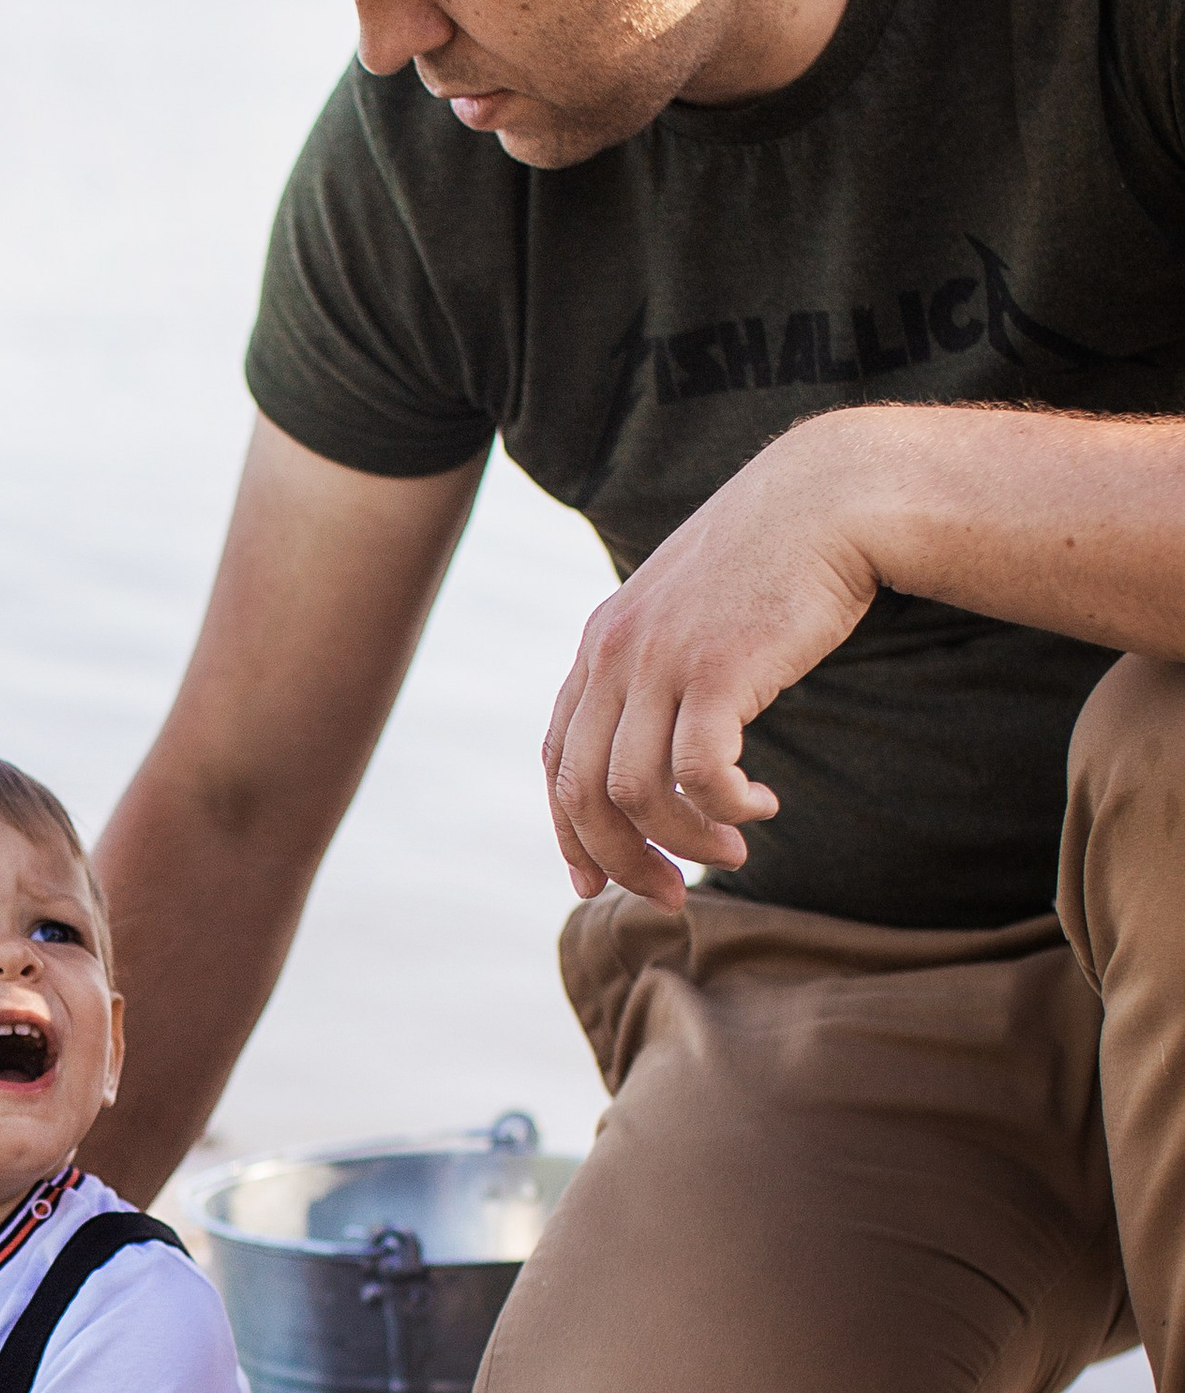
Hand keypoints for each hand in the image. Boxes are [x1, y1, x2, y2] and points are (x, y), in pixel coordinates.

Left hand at [542, 424, 880, 907]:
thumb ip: (660, 672)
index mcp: (600, 644)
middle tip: (674, 893)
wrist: (832, 499)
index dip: (570, 832)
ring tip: (733, 848)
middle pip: (584, 792)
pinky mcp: (715, 668)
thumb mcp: (691, 616)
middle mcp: (613, 653)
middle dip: (622, 860)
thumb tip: (663, 756)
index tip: (596, 883)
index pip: (558, 759)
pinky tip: (761, 805)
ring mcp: (659, 659)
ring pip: (635, 794)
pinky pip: (696, 773)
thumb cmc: (774, 564)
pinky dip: (724, 806)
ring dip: (684, 839)